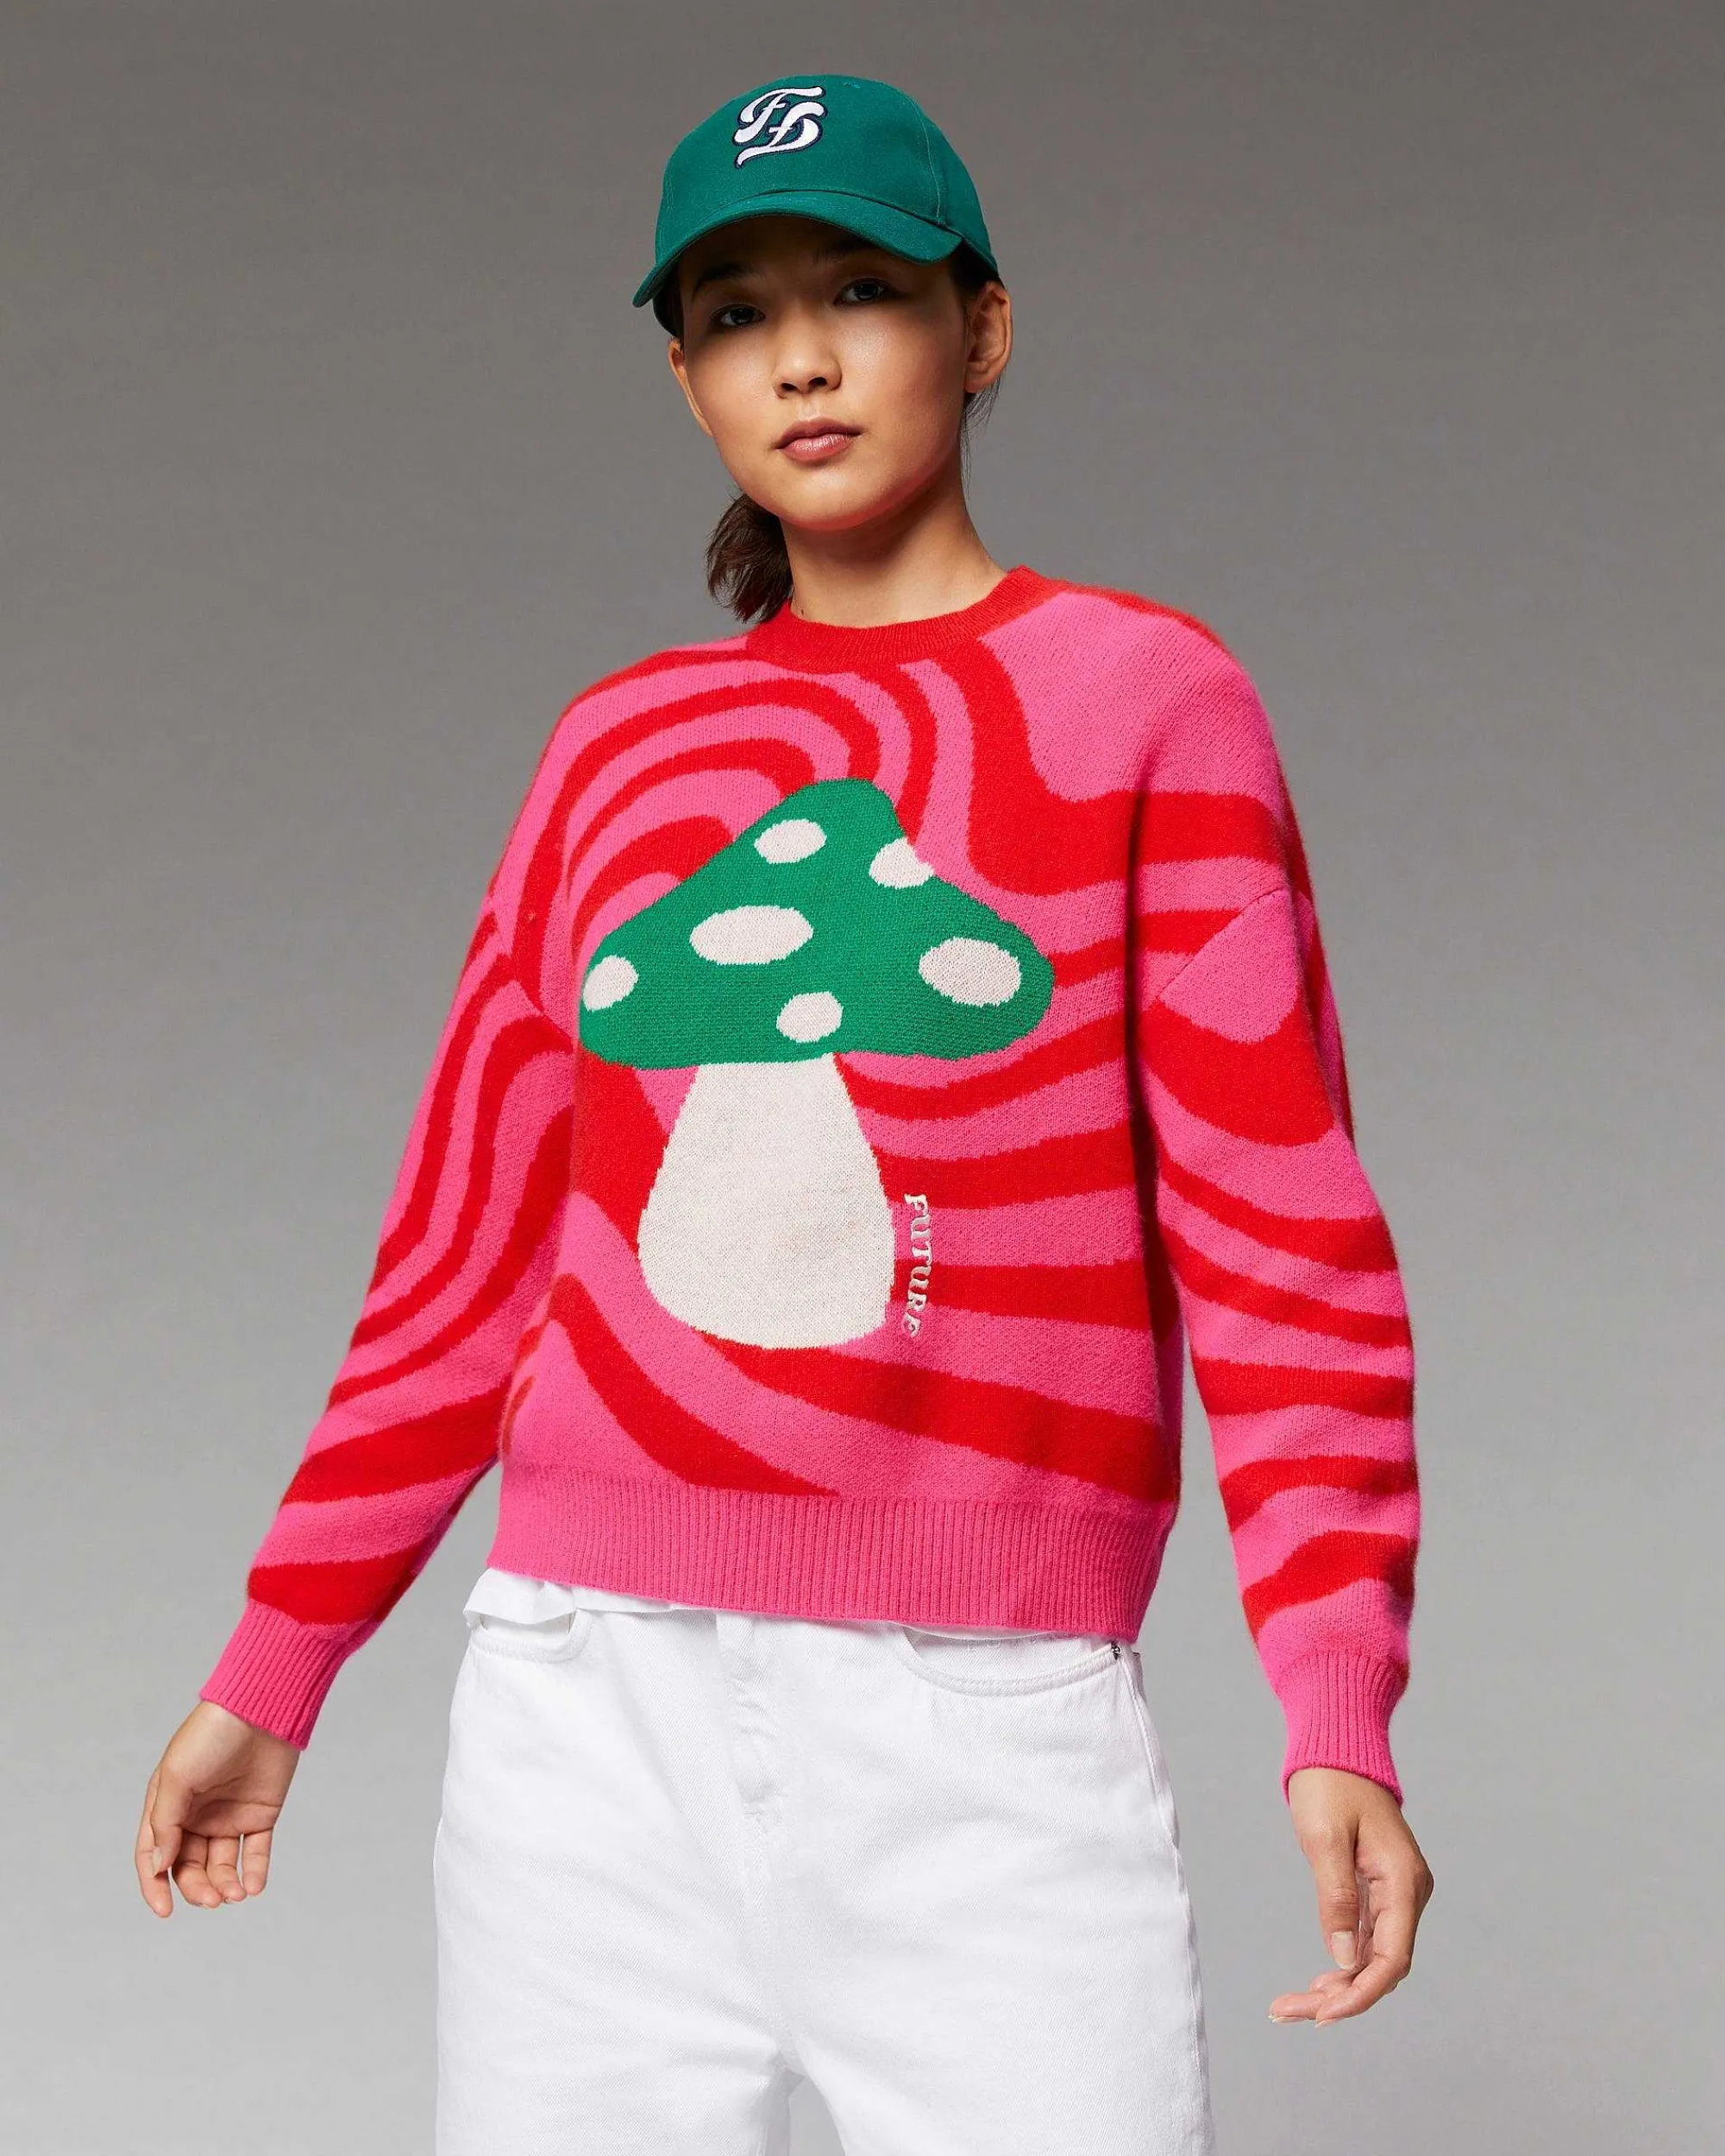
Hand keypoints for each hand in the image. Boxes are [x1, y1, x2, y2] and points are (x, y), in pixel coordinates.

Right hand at [136, 1700, 300, 1916]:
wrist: (262, 1708)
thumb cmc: (211, 1735)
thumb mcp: (177, 1776)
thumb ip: (165, 1823)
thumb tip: (158, 1866)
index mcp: (167, 1805)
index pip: (153, 1855)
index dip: (155, 1885)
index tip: (165, 1911)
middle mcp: (196, 1816)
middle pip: (189, 1866)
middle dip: (198, 1888)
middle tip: (213, 1900)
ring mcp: (228, 1816)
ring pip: (221, 1865)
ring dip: (225, 1884)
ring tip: (235, 1894)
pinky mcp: (260, 1814)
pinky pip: (255, 1852)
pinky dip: (254, 1872)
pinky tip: (253, 1886)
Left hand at [1269, 1766, 1432, 2023]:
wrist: (1337, 1747)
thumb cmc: (1330, 1784)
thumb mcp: (1325, 1839)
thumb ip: (1336, 1897)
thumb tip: (1342, 1955)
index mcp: (1403, 1882)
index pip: (1392, 1959)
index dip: (1361, 1994)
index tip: (1323, 2015)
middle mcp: (1408, 1893)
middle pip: (1382, 1966)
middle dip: (1341, 1996)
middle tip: (1288, 2012)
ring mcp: (1395, 1893)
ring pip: (1373, 1957)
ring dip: (1339, 1984)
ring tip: (1294, 2004)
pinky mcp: (1379, 1891)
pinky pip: (1366, 1939)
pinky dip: (1343, 1962)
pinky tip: (1319, 1981)